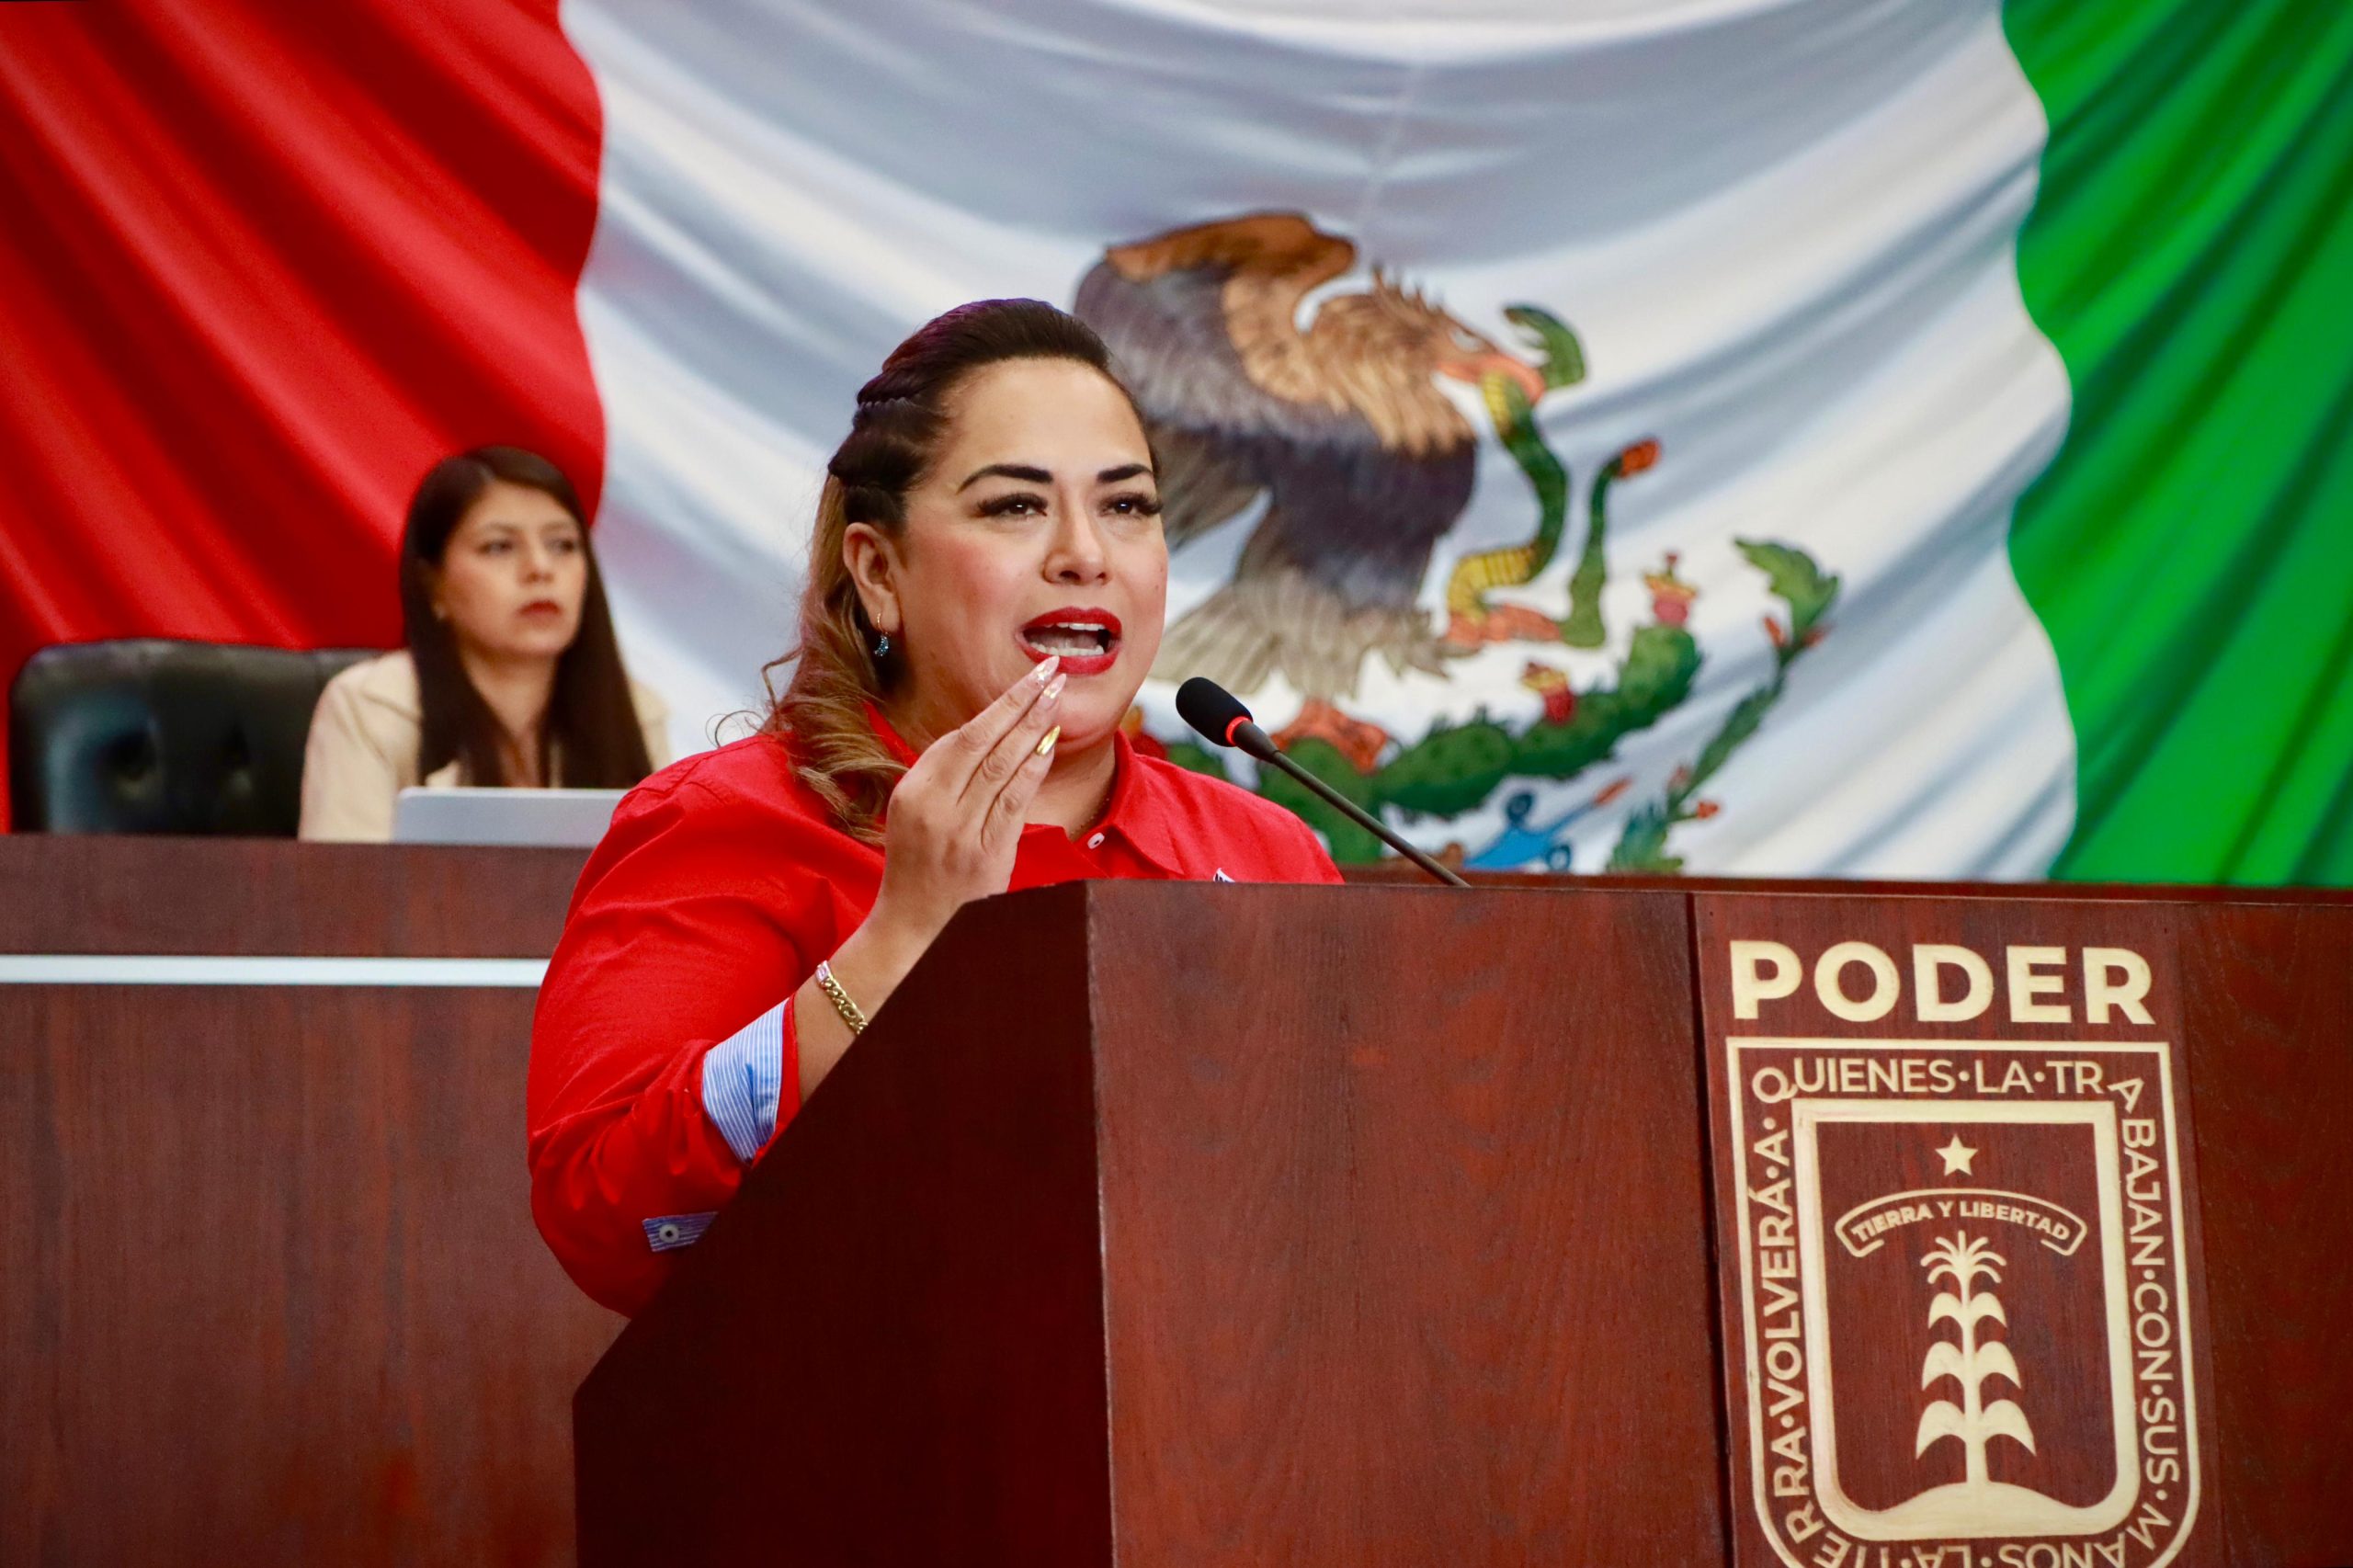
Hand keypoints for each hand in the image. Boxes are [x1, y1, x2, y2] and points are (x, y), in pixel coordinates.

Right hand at [869, 658, 1065, 945]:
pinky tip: (1051, 745)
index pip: (962, 736)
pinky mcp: (988, 853)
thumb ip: (946, 775)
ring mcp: (962, 830)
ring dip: (1035, 728)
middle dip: (1023, 703)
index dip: (1000, 704)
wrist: (913, 927)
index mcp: (913, 791)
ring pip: (1004, 766)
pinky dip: (1035, 769)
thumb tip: (991, 732)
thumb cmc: (916, 865)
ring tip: (1058, 697)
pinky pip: (1015, 801)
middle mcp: (935, 806)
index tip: (1029, 679)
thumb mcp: (914, 812)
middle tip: (1053, 673)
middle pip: (985, 742)